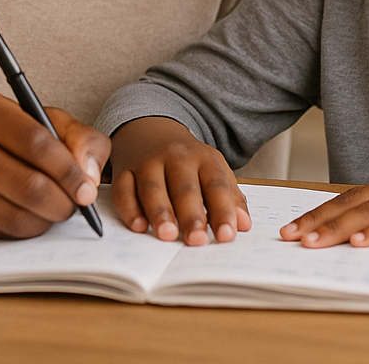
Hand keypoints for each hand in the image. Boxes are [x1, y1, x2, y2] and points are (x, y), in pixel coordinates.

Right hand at [0, 89, 108, 238]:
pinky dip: (20, 230)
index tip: (87, 188)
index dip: (69, 170)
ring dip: (45, 221)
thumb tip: (90, 176)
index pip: (35, 142)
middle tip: (75, 205)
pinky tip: (26, 218)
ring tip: (54, 212)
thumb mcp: (21, 114)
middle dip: (62, 203)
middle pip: (28, 185)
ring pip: (13, 215)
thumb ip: (69, 134)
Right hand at [108, 116, 250, 244]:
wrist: (151, 129)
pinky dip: (129, 209)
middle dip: (191, 215)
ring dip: (160, 212)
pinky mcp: (125, 169)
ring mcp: (148, 162)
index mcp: (204, 158)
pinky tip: (138, 226)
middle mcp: (176, 157)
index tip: (227, 235)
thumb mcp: (213, 170)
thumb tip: (245, 225)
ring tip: (167, 235)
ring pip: (153, 188)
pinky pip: (124, 189)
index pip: (216, 185)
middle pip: (184, 187)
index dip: (223, 210)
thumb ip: (230, 197)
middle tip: (196, 240)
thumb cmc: (188, 161)